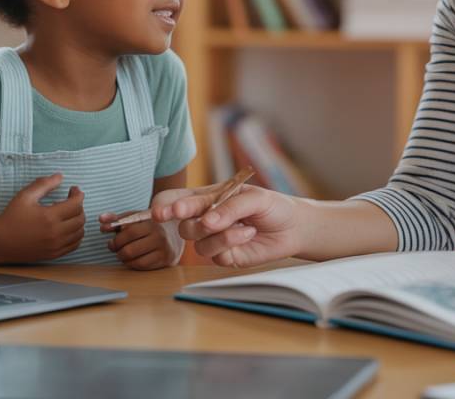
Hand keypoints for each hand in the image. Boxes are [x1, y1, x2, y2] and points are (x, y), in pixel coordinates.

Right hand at [0, 173, 85, 261]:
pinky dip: (76, 235)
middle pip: (80, 218)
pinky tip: (68, 227)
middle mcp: (56, 233)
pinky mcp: (54, 254)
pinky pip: (75, 244)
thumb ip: (44, 184)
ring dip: (79, 220)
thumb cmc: (11, 216)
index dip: (78, 194)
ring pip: (80, 232)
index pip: (76, 204)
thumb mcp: (25, 196)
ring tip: (69, 214)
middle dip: (79, 206)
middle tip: (71, 200)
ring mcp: (56, 246)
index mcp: (50, 217)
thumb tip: (60, 176)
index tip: (73, 189)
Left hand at [98, 210, 181, 269]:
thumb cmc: (149, 226)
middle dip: (117, 250)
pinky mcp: (164, 260)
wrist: (173, 234)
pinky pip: (141, 266)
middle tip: (115, 248)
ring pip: (134, 259)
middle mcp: (159, 236)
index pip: (129, 232)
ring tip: (123, 253)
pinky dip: (132, 263)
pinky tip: (131, 259)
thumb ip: (117, 219)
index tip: (111, 241)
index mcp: (152, 222)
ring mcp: (162, 249)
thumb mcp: (135, 218)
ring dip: (123, 258)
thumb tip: (101, 220)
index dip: (116, 238)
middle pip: (129, 249)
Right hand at [150, 184, 302, 267]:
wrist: (292, 227)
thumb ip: (230, 206)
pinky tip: (248, 233)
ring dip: (219, 232)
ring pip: (198, 241)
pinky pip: (215, 253)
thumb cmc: (272, 206)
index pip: (177, 200)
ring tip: (245, 223)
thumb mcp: (254, 197)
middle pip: (184, 225)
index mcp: (207, 198)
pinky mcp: (224, 256)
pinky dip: (230, 241)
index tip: (162, 212)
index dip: (165, 206)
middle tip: (201, 219)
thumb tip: (207, 222)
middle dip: (190, 221)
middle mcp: (205, 219)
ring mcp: (213, 240)